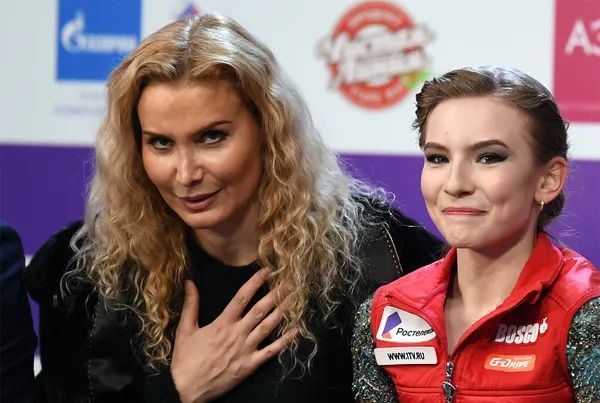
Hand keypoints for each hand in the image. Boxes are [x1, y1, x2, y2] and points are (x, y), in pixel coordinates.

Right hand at [171, 268, 294, 402]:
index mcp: (222, 323)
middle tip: (289, 281)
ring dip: (283, 311)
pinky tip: (295, 330)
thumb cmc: (185, 361)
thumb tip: (190, 282)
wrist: (187, 390)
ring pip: (268, 326)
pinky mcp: (250, 365)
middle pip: (260, 309)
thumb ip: (190, 304)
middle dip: (276, 294)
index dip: (256, 282)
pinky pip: (271, 351)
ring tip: (295, 299)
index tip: (268, 271)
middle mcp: (237, 333)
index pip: (242, 297)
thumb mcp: (184, 330)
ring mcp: (245, 349)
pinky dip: (285, 341)